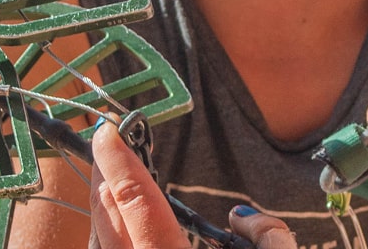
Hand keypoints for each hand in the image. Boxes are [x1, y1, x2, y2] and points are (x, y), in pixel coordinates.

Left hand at [89, 122, 298, 248]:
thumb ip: (268, 236)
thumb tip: (241, 218)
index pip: (137, 202)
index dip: (119, 161)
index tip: (108, 130)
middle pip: (108, 219)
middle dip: (106, 178)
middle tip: (108, 145)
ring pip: (99, 243)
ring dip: (104, 210)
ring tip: (111, 182)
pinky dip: (110, 237)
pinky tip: (122, 227)